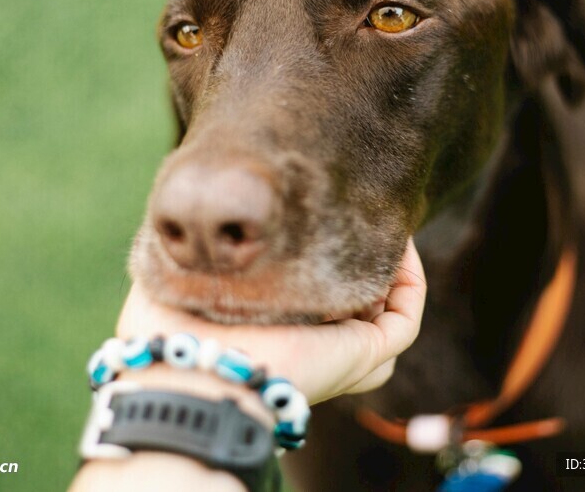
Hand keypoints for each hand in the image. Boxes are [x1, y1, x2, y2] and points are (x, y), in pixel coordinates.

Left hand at [116, 238, 425, 403]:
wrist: (196, 368)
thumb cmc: (176, 329)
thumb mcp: (174, 277)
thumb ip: (192, 252)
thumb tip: (201, 221)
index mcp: (271, 332)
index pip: (312, 301)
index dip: (320, 259)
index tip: (316, 216)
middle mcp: (311, 346)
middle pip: (357, 310)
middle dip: (363, 263)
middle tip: (358, 215)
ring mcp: (342, 354)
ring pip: (385, 316)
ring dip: (390, 271)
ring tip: (382, 225)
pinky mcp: (365, 354)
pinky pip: (405, 319)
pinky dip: (410, 281)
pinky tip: (397, 240)